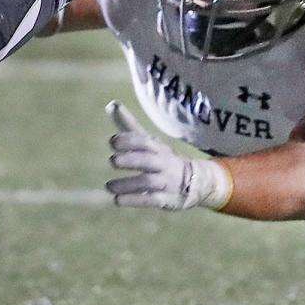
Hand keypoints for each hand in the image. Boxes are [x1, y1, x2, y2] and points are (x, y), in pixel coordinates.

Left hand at [105, 101, 232, 210]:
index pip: (144, 140)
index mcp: (157, 147)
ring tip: (108, 186)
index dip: (129, 140)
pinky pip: (150, 200)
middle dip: (131, 159)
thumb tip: (110, 104)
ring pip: (147, 182)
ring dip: (127, 184)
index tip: (112, 141)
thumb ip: (128, 126)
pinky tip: (117, 200)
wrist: (196, 181)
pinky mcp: (166, 200)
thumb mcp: (148, 141)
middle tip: (112, 160)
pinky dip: (134, 200)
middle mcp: (163, 163)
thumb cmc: (163, 157)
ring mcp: (165, 182)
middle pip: (147, 160)